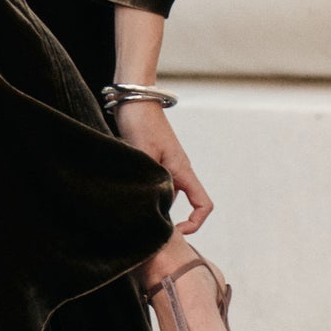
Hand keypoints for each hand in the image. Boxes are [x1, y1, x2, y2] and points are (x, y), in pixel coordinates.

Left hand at [111, 102, 212, 231]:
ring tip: (131, 207)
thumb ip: (150, 179)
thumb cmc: (141, 122)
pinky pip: (156, 183)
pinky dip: (145, 191)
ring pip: (166, 193)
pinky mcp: (154, 160)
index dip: (195, 223)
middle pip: (182, 203)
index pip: (203, 204)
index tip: (176, 231)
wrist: (135, 98)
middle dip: (167, 218)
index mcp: (182, 170)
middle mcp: (178, 170)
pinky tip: (127, 190)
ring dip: (153, 203)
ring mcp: (167, 165)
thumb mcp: (144, 153)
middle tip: (143, 225)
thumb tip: (151, 205)